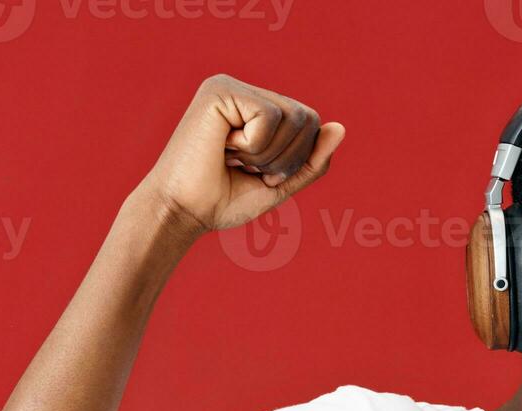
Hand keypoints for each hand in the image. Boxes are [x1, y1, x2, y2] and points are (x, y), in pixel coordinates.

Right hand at [139, 73, 345, 236]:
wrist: (180, 213)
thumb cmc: (221, 201)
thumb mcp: (279, 184)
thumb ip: (311, 160)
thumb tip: (340, 128)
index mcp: (255, 108)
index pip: (310, 122)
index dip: (297, 158)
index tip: (260, 173)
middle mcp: (243, 92)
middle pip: (307, 117)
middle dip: (286, 158)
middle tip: (247, 168)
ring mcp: (230, 87)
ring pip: (291, 117)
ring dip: (267, 154)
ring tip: (232, 158)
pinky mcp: (219, 91)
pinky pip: (269, 117)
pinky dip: (254, 145)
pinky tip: (222, 148)